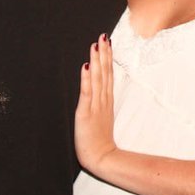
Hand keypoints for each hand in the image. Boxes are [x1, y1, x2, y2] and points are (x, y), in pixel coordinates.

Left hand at [75, 34, 117, 174]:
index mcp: (106, 100)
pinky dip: (87, 79)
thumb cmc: (100, 140)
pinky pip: (87, 93)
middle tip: (103, 36)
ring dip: (97, 61)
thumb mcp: (103, 118)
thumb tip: (101, 88)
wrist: (101, 157)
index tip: (107, 42)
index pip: (108, 74)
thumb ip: (102, 103)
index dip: (107, 58)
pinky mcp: (86, 112)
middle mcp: (102, 99)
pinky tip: (86, 67)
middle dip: (104, 54)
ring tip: (96, 45)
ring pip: (97, 79)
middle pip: (105, 73)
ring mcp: (95, 105)